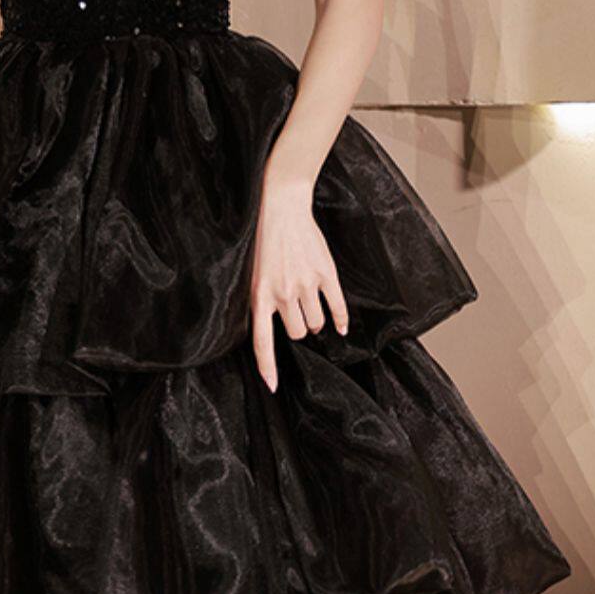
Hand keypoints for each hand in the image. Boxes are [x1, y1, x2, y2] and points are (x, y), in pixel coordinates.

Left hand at [248, 168, 347, 393]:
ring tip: (310, 303)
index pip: (262, 341)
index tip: (273, 387)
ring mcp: (306, 285)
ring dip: (315, 319)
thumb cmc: (263, 239)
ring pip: (316, 323)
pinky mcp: (325, 274)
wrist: (281, 206)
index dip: (268, 367)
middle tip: (296, 310)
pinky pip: (337, 308)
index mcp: (260, 296)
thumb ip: (263, 299)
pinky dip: (340, 320)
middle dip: (298, 326)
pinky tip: (341, 327)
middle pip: (297, 333)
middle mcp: (283, 294)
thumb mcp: (253, 273)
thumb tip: (273, 327)